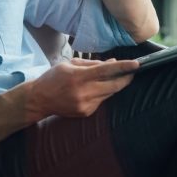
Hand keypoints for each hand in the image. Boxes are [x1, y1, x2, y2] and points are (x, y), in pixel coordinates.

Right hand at [25, 57, 139, 120]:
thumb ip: (92, 64)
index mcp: (78, 77)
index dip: (123, 67)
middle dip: (125, 78)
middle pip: (113, 85)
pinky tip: (94, 90)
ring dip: (114, 85)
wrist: (39, 100)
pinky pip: (101, 100)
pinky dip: (102, 93)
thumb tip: (113, 63)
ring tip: (113, 77)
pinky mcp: (86, 112)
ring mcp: (86, 105)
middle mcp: (83, 92)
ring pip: (109, 93)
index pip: (106, 71)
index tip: (137, 64)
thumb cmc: (54, 78)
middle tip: (132, 72)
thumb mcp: (70, 64)